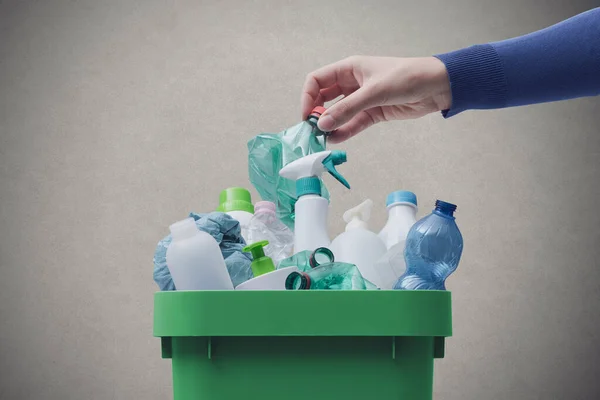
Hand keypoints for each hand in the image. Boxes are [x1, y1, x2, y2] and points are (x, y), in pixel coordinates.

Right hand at [301, 56, 450, 142]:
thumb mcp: (374, 92)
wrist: (436, 86)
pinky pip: (354, 123)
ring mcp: (362, 99)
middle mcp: (352, 83)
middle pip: (325, 98)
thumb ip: (347, 109)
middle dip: (318, 113)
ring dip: (331, 125)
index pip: (317, 80)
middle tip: (314, 130)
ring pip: (339, 113)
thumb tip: (323, 124)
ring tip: (323, 139)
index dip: (308, 97)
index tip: (307, 115)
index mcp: (349, 68)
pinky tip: (336, 140)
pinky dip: (345, 131)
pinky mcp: (373, 113)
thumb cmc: (406, 77)